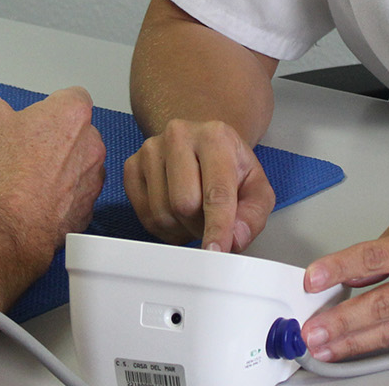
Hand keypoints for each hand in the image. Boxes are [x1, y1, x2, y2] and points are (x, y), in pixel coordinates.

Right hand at [0, 87, 105, 258]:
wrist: (13, 223)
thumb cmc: (6, 170)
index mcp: (72, 114)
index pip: (72, 96)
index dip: (50, 105)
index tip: (33, 119)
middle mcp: (92, 143)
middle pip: (76, 133)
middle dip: (53, 139)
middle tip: (24, 150)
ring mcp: (92, 178)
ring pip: (77, 166)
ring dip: (59, 170)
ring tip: (27, 179)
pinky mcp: (86, 209)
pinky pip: (74, 197)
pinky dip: (59, 199)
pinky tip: (35, 201)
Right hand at [123, 118, 273, 251]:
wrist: (203, 144)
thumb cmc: (230, 167)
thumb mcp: (256, 187)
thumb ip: (252, 214)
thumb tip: (235, 238)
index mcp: (215, 136)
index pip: (216, 192)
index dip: (217, 227)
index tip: (215, 252)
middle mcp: (179, 136)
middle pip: (184, 205)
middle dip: (200, 226)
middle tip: (211, 219)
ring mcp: (150, 149)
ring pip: (162, 214)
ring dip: (182, 228)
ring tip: (195, 213)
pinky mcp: (132, 165)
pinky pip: (145, 216)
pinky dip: (164, 227)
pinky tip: (176, 212)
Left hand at [300, 196, 388, 360]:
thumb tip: (358, 268)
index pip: (378, 256)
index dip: (341, 267)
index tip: (314, 278)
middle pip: (385, 303)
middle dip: (343, 320)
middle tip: (313, 330)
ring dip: (356, 341)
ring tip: (326, 347)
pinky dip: (382, 342)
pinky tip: (358, 345)